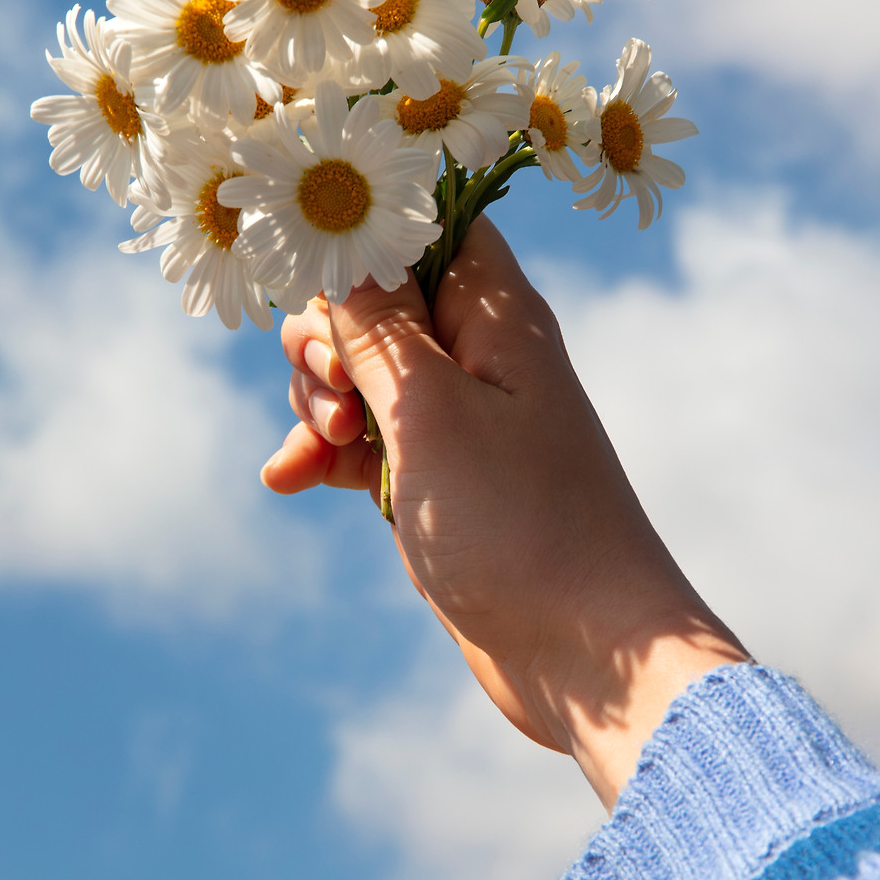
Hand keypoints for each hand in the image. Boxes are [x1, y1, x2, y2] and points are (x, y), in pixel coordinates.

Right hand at [262, 218, 748, 809]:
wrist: (589, 655)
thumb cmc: (521, 525)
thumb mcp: (429, 412)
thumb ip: (377, 324)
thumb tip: (343, 237)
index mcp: (496, 314)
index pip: (424, 223)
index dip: (363, 243)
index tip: (319, 291)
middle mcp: (480, 354)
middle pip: (372, 299)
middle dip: (325, 340)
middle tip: (339, 397)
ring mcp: (459, 419)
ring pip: (358, 373)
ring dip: (318, 404)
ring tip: (323, 453)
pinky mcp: (440, 480)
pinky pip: (365, 441)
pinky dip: (326, 454)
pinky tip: (289, 482)